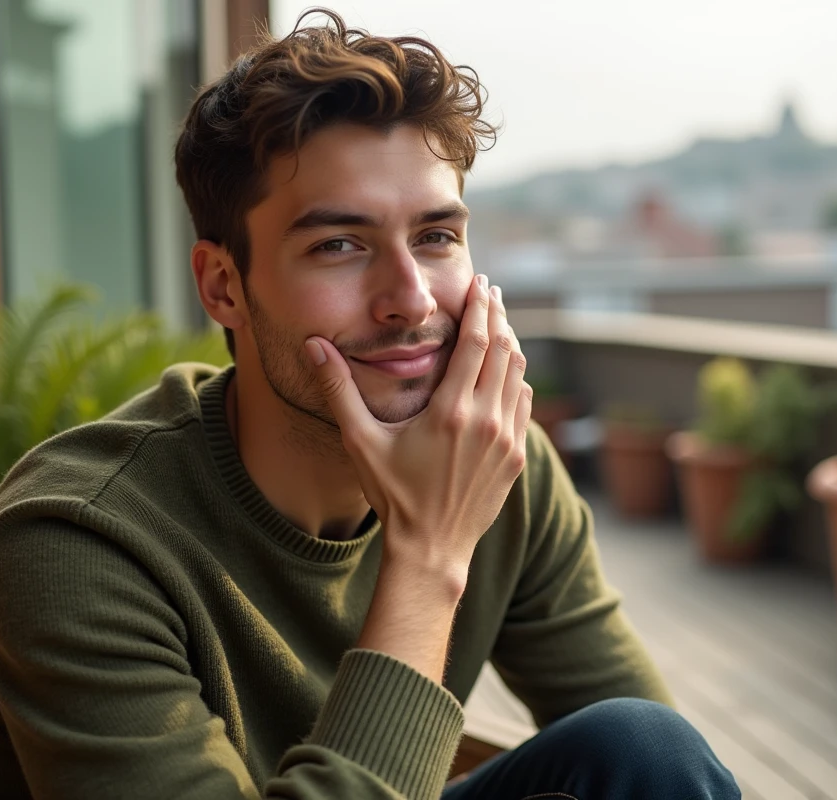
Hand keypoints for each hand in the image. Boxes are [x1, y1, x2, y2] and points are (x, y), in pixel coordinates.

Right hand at [305, 274, 531, 577]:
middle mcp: (487, 421)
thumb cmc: (393, 496)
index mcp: (453, 411)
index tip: (481, 284)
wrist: (431, 549)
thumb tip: (313, 346)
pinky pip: (523, 404)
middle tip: (492, 293)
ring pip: (519, 375)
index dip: (481, 308)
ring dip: (510, 345)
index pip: (477, 342)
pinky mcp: (516, 457)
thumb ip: (339, 390)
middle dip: (499, 316)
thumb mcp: (361, 442)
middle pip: (505, 350)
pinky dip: (516, 380)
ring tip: (498, 325)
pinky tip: (504, 373)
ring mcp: (507, 440)